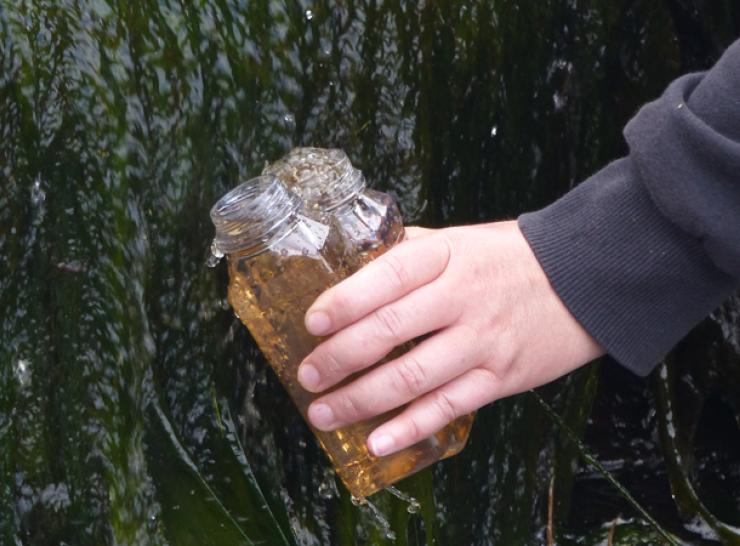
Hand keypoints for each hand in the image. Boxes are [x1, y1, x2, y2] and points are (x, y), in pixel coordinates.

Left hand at [297, 221, 603, 456]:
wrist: (585, 280)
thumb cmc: (511, 259)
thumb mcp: (460, 240)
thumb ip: (410, 251)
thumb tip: (355, 265)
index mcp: (447, 257)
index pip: (387, 277)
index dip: (344, 301)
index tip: (311, 323)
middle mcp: (463, 298)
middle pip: (390, 331)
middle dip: (339, 358)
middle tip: (309, 375)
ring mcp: (483, 341)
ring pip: (412, 377)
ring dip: (361, 400)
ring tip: (324, 413)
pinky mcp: (501, 378)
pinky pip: (448, 408)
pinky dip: (409, 428)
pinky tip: (376, 442)